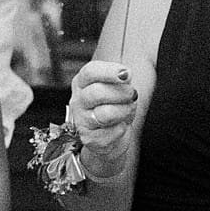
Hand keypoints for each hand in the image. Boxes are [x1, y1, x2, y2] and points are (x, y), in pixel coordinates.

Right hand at [67, 60, 137, 176]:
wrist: (110, 136)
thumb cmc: (114, 106)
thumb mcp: (116, 87)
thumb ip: (119, 79)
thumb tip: (125, 75)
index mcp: (82, 82)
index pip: (90, 72)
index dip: (109, 72)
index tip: (127, 73)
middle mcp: (78, 101)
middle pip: (97, 92)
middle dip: (121, 93)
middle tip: (132, 94)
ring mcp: (81, 121)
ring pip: (105, 114)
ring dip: (124, 111)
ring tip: (128, 110)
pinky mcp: (89, 139)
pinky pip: (111, 132)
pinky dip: (122, 128)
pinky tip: (120, 126)